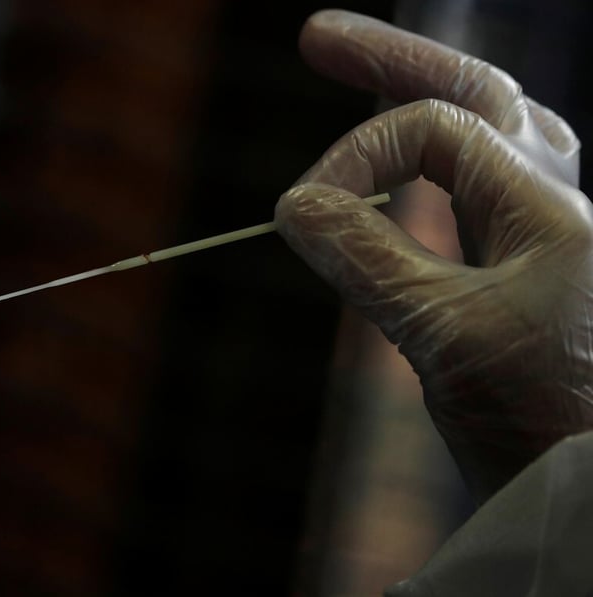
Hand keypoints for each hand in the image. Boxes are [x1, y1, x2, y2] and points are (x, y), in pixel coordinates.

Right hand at [275, 10, 592, 502]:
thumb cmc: (547, 421)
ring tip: (370, 67)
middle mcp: (559, 204)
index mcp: (550, 206)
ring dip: (429, 95)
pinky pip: (494, 184)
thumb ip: (367, 257)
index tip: (294, 214)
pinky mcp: (533, 272)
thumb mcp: (443, 333)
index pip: (432, 132)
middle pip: (479, 96)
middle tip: (316, 35)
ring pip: (496, 133)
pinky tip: (426, 158)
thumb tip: (293, 202)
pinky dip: (446, 158)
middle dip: (393, 60)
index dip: (354, 156)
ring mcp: (551, 235)